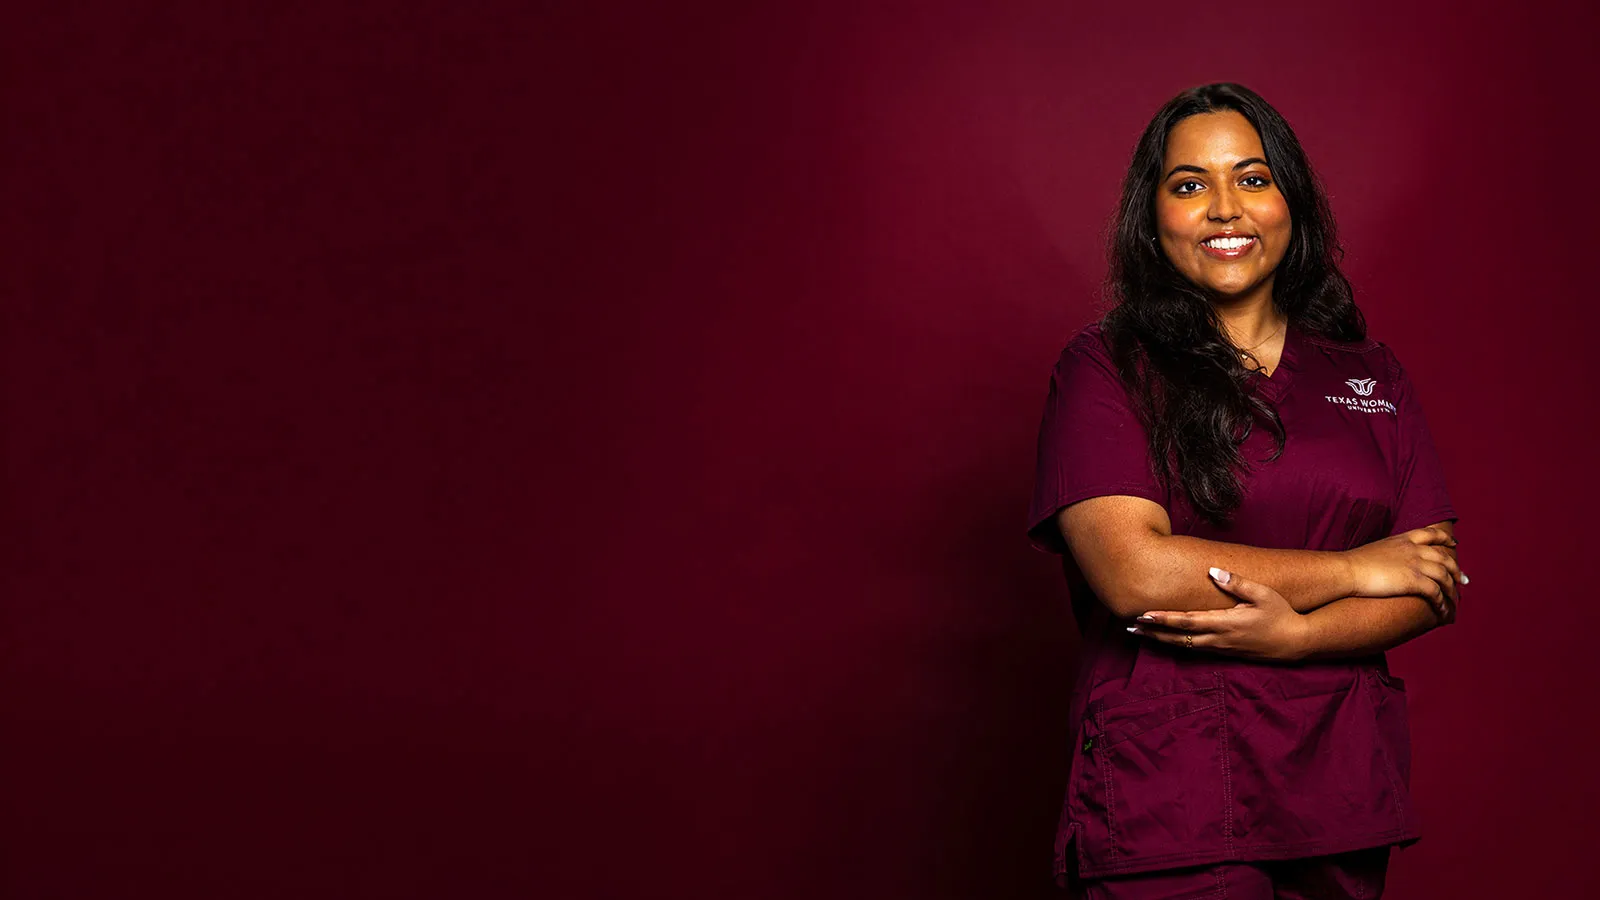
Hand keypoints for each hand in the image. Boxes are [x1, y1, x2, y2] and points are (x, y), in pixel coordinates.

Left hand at [1129, 568, 1309, 662]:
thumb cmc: (1280, 614)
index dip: (1164, 619)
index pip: (1187, 622)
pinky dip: (1177, 645)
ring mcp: (1221, 648)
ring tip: (1140, 633)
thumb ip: (1236, 583)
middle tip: (1130, 627)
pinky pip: (1195, 649)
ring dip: (1161, 639)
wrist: (1296, 642)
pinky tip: (1166, 640)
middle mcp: (1219, 639)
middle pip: (1179, 638)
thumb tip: (1212, 571)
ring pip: (1185, 646)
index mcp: (1225, 623)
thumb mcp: (1263, 594)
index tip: (1144, 615)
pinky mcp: (1225, 652)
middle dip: (1154, 632)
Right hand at [1345, 526, 1462, 620]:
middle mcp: (1413, 549)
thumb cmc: (1353, 564)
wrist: (1347, 570)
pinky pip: (1437, 593)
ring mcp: (1415, 564)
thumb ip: (1388, 553)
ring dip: (1453, 590)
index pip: (1431, 534)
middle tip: (1464, 580)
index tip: (1454, 545)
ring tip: (1456, 601)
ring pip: (1445, 576)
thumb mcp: (1375, 550)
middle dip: (1457, 569)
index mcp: (1403, 539)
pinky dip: (1443, 603)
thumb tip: (1386, 562)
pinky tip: (1443, 611)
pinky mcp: (1414, 581)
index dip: (1445, 539)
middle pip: (1444, 557)